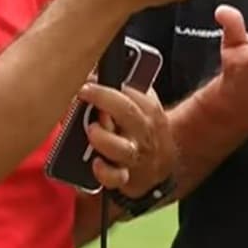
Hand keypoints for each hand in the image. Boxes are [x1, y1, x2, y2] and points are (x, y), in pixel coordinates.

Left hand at [79, 82, 175, 197]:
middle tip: (84, 92)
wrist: (162, 161)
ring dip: (104, 137)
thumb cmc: (142, 126)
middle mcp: (142, 131)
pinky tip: (95, 164)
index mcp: (148, 109)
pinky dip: (105, 172)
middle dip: (105, 99)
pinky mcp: (125, 176)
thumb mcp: (143, 103)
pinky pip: (116, 177)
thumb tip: (89, 70)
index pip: (131, 91)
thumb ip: (125, 89)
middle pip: (128, 112)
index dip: (107, 85)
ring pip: (121, 148)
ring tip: (92, 130)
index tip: (88, 80)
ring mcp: (133, 155)